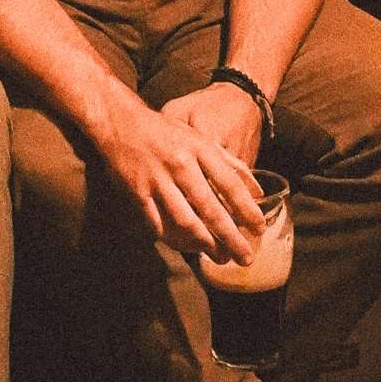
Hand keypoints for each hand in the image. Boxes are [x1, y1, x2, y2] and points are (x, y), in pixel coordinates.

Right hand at [94, 99, 266, 263]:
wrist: (121, 123)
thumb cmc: (166, 132)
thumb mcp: (200, 138)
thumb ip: (228, 162)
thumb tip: (257, 189)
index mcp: (200, 149)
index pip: (229, 183)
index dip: (246, 208)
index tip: (259, 228)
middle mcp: (181, 165)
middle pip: (210, 207)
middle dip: (230, 236)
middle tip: (245, 257)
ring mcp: (158, 180)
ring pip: (185, 220)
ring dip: (205, 243)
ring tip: (220, 257)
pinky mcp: (138, 193)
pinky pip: (159, 224)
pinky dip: (174, 239)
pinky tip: (188, 249)